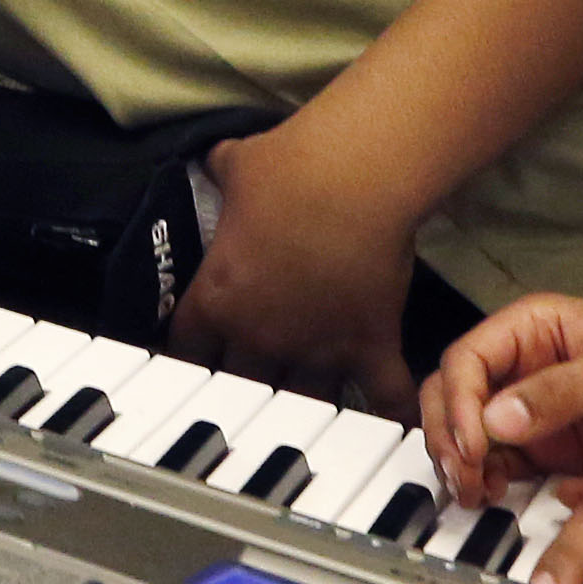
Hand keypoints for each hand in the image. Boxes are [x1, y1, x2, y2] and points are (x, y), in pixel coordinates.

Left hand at [165, 122, 420, 411]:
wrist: (354, 176)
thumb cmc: (290, 166)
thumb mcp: (236, 165)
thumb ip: (221, 173)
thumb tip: (212, 157)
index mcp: (218, 298)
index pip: (184, 350)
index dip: (187, 356)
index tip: (195, 357)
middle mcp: (260, 336)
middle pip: (239, 387)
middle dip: (245, 386)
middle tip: (256, 380)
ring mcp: (316, 349)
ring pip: (302, 402)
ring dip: (306, 402)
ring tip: (313, 407)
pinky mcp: (369, 346)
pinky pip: (382, 398)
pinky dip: (391, 413)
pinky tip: (397, 426)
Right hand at [420, 292, 582, 509]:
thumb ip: (563, 392)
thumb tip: (495, 421)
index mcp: (532, 326)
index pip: (467, 360)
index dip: (460, 404)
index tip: (474, 446)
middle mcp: (521, 364)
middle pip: (453, 394)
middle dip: (449, 435)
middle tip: (467, 477)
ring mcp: (530, 407)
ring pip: (466, 431)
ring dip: (460, 461)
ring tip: (477, 492)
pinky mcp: (545, 445)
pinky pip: (497, 461)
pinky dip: (485, 479)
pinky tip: (494, 496)